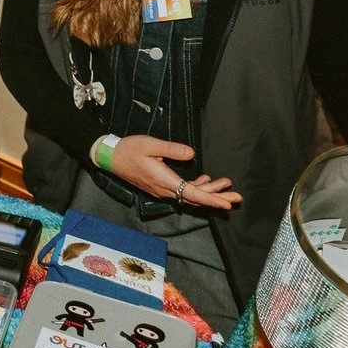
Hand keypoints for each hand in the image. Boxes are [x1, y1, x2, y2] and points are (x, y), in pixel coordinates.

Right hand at [101, 135, 241, 210]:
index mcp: (164, 180)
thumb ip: (172, 149)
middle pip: (195, 198)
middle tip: (237, 197)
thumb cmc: (129, 149)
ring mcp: (161, 190)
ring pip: (189, 195)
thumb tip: (192, 154)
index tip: (228, 203)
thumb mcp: (151, 145)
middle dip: (217, 197)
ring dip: (208, 192)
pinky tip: (204, 180)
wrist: (110, 157)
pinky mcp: (159, 186)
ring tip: (226, 186)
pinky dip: (195, 188)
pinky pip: (181, 191)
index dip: (212, 199)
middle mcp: (164, 190)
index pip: (192, 194)